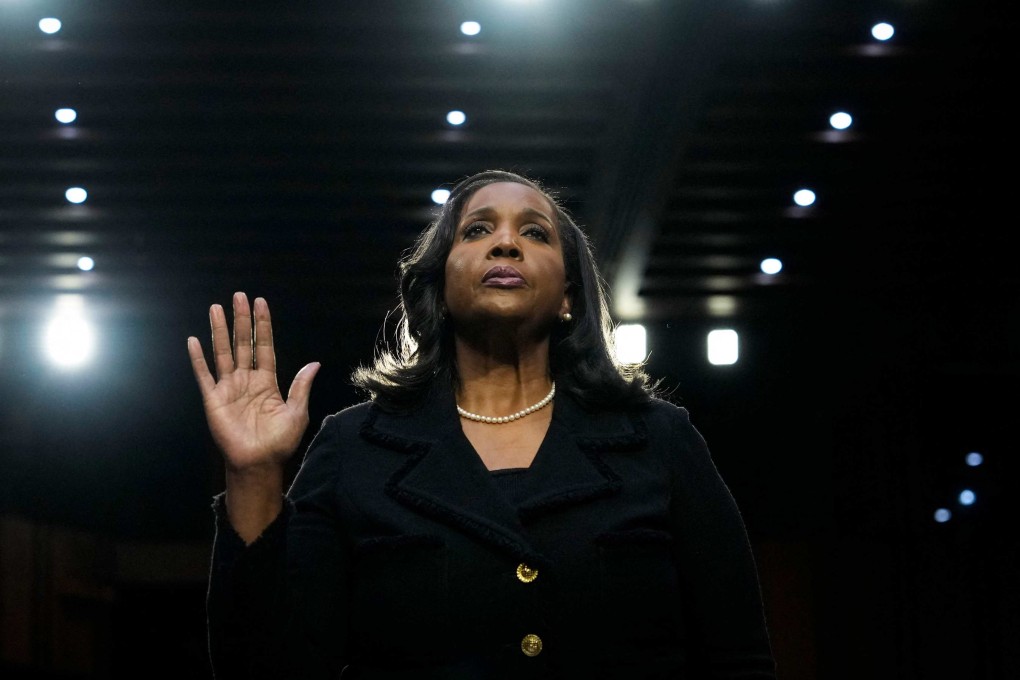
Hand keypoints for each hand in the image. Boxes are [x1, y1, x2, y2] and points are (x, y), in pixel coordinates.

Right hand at [187, 292, 319, 474]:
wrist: (259, 463)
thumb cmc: (279, 441)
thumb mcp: (297, 412)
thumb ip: (300, 386)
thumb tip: (314, 364)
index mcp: (267, 381)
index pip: (264, 346)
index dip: (262, 325)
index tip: (260, 303)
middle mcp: (247, 380)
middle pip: (243, 343)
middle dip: (241, 320)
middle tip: (238, 296)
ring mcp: (229, 388)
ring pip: (223, 352)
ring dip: (219, 330)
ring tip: (215, 308)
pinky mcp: (213, 399)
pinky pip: (204, 375)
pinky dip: (198, 358)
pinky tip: (194, 340)